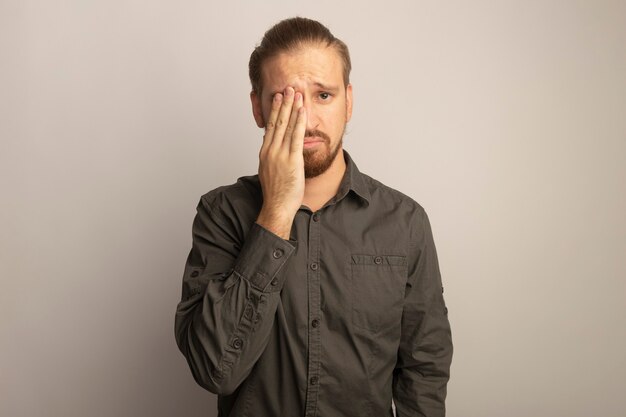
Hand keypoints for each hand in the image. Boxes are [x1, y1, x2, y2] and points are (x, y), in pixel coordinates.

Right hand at [256, 87, 306, 238]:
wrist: (276, 207)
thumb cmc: (276, 194)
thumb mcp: (271, 171)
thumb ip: (274, 158)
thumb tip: (276, 148)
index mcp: (265, 153)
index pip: (270, 126)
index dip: (275, 110)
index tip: (278, 98)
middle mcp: (270, 151)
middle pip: (277, 121)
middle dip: (283, 103)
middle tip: (287, 88)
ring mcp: (280, 155)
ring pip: (286, 126)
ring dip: (292, 108)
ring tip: (295, 93)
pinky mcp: (291, 160)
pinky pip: (296, 137)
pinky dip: (299, 122)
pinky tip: (302, 111)